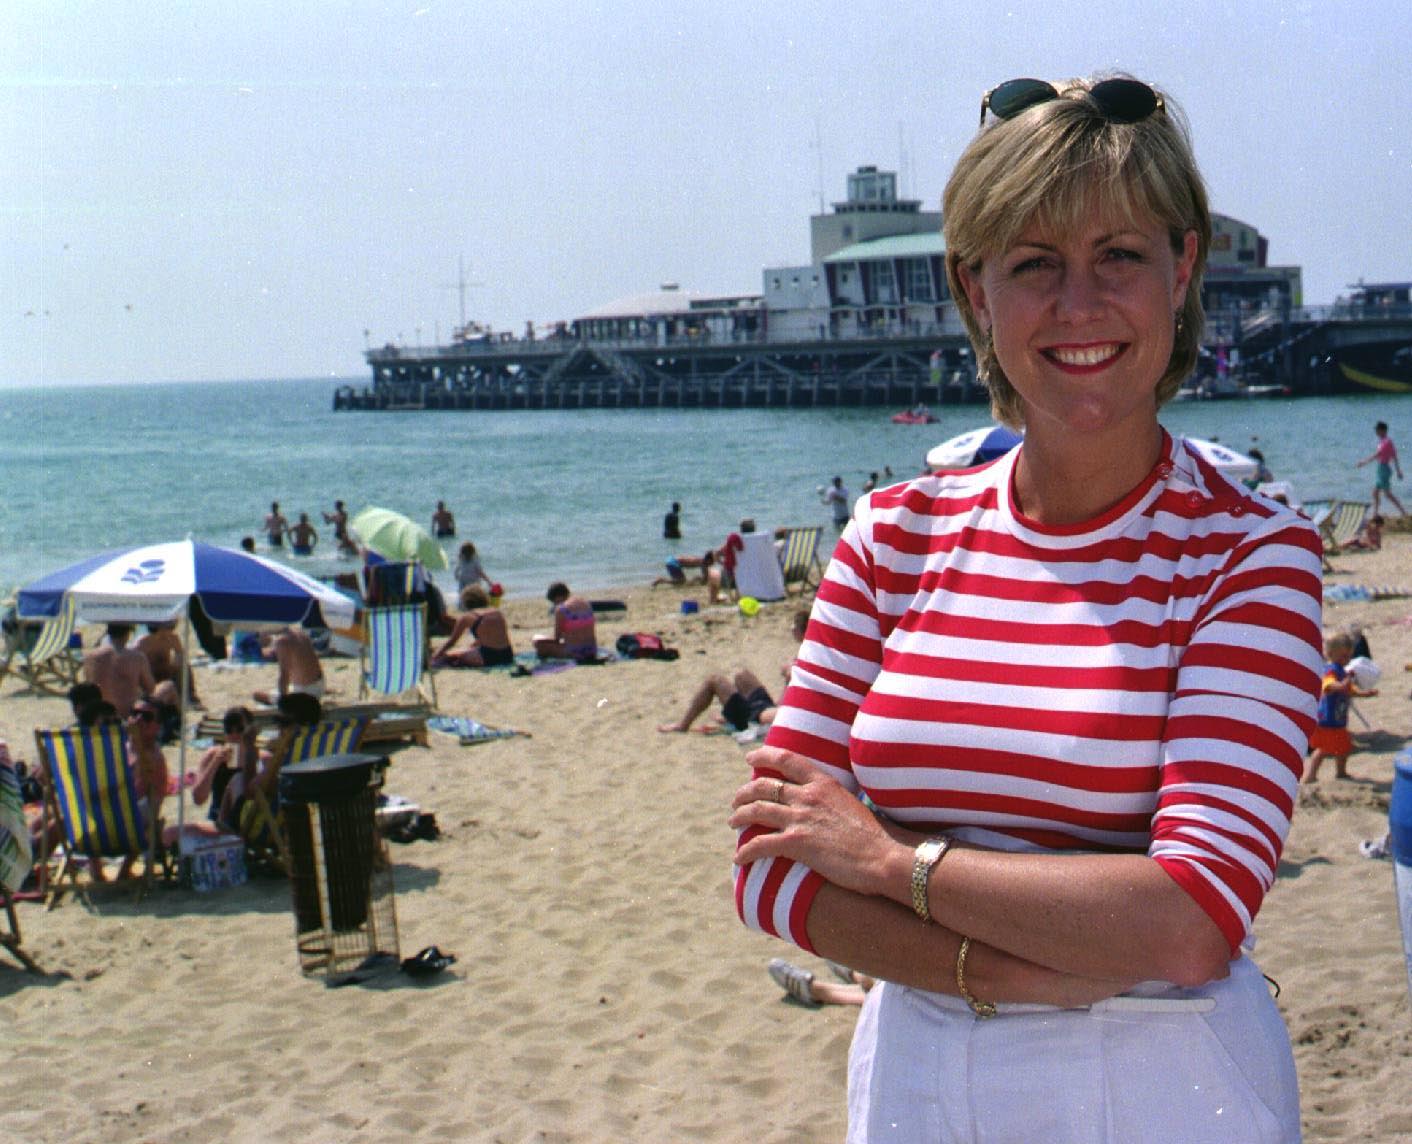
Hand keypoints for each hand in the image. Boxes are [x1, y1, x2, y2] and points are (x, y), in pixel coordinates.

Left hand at [730, 746, 906, 900]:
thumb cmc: (875, 837)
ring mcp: (801, 818)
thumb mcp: (852, 804)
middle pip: (765, 785)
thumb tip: (826, 805)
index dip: (765, 755)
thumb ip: (833, 799)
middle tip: (736, 800)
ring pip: (757, 811)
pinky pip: (760, 844)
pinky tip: (739, 859)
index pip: (788, 759)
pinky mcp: (797, 843)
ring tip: (733, 822)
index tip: (750, 757)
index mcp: (824, 783)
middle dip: (745, 792)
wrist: (884, 857)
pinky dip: (745, 852)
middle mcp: (808, 795)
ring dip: (739, 817)